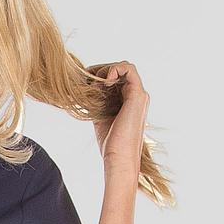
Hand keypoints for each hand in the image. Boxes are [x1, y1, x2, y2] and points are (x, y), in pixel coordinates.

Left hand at [89, 61, 149, 180]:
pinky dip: (114, 69)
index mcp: (129, 101)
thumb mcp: (99, 116)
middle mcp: (136, 96)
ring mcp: (139, 94)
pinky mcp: (138, 95)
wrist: (118, 157)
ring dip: (106, 69)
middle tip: (86, 79)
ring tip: (94, 82)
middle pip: (119, 70)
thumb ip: (97, 101)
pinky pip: (128, 69)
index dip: (100, 74)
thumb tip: (85, 89)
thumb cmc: (110, 143)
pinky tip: (103, 82)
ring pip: (124, 66)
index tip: (85, 81)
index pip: (116, 77)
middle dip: (101, 70)